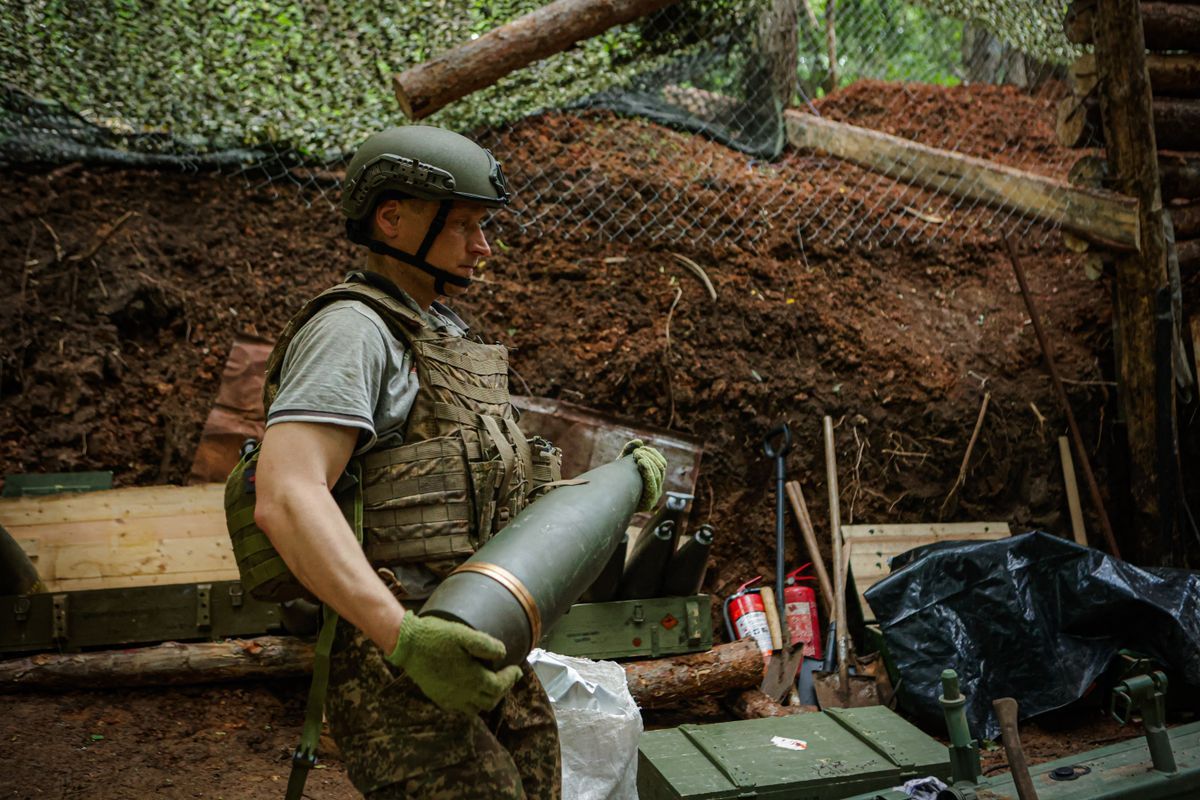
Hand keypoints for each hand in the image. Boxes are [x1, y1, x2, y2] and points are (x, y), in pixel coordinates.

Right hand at [386, 613, 522, 714]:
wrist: (408, 645)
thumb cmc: (436, 637)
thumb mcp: (464, 634)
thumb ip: (485, 645)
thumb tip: (503, 653)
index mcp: (473, 678)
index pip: (500, 686)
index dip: (511, 679)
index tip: (516, 670)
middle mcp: (463, 693)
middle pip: (490, 700)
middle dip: (502, 690)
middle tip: (507, 677)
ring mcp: (450, 698)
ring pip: (476, 708)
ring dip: (487, 699)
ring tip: (490, 685)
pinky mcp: (438, 697)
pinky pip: (459, 708)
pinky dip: (470, 703)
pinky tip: (469, 692)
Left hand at [620, 439, 667, 511]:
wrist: (606, 501)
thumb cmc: (615, 482)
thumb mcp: (622, 464)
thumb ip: (629, 451)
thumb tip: (638, 441)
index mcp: (653, 480)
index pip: (661, 464)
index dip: (653, 454)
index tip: (641, 449)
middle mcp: (657, 488)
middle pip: (660, 468)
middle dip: (649, 457)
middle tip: (636, 453)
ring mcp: (654, 496)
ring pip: (657, 474)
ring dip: (648, 461)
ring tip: (637, 456)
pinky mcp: (649, 502)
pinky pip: (652, 483)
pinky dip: (647, 470)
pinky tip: (640, 462)